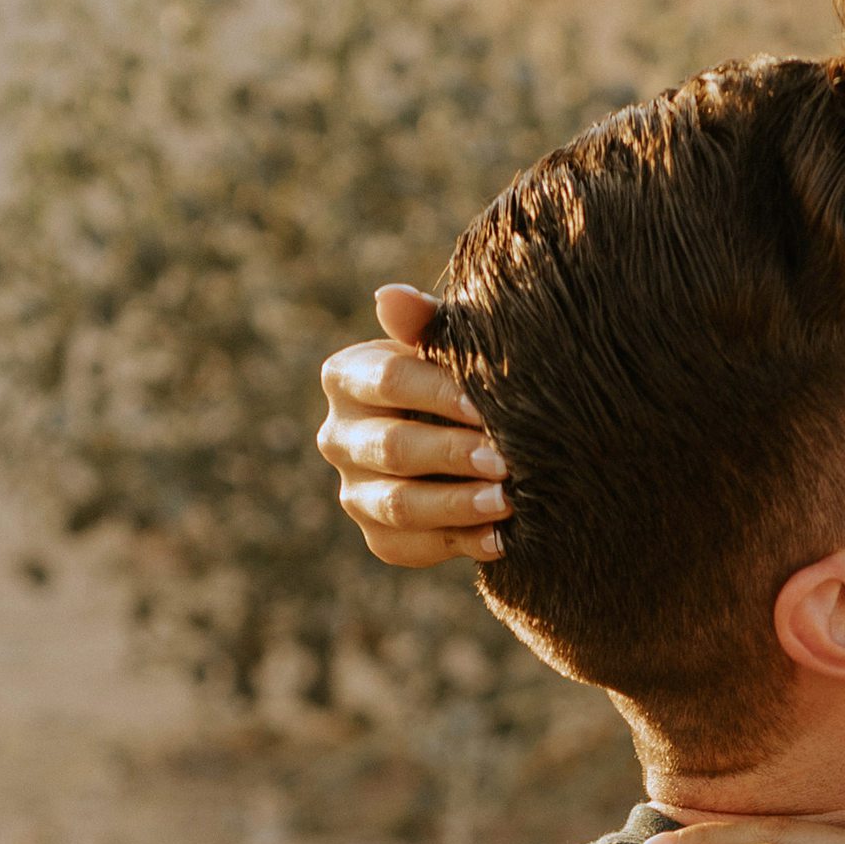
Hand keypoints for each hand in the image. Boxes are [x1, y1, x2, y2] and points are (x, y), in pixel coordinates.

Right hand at [317, 286, 505, 567]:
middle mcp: (338, 437)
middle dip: (451, 454)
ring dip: (457, 505)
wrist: (473, 442)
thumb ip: (426, 324)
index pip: (388, 380)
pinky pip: (415, 547)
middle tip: (503, 460)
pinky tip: (502, 538)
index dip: (437, 393)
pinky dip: (462, 543)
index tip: (484, 405)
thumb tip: (388, 297)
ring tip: (506, 501)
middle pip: (392, 448)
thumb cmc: (460, 379)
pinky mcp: (380, 539)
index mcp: (347, 377)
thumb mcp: (449, 347)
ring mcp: (354, 493)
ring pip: (399, 505)